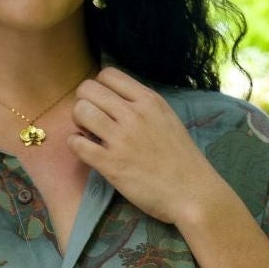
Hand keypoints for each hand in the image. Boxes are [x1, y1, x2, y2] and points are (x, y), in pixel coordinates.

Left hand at [68, 68, 225, 226]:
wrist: (193, 193)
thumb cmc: (182, 159)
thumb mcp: (167, 118)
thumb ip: (143, 105)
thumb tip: (115, 99)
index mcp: (149, 100)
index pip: (108, 74)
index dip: (99, 87)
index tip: (104, 104)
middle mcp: (134, 114)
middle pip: (88, 89)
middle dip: (84, 102)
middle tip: (92, 120)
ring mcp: (121, 139)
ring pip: (80, 111)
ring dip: (78, 122)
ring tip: (89, 134)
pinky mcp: (111, 164)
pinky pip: (77, 143)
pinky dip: (75, 144)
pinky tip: (86, 150)